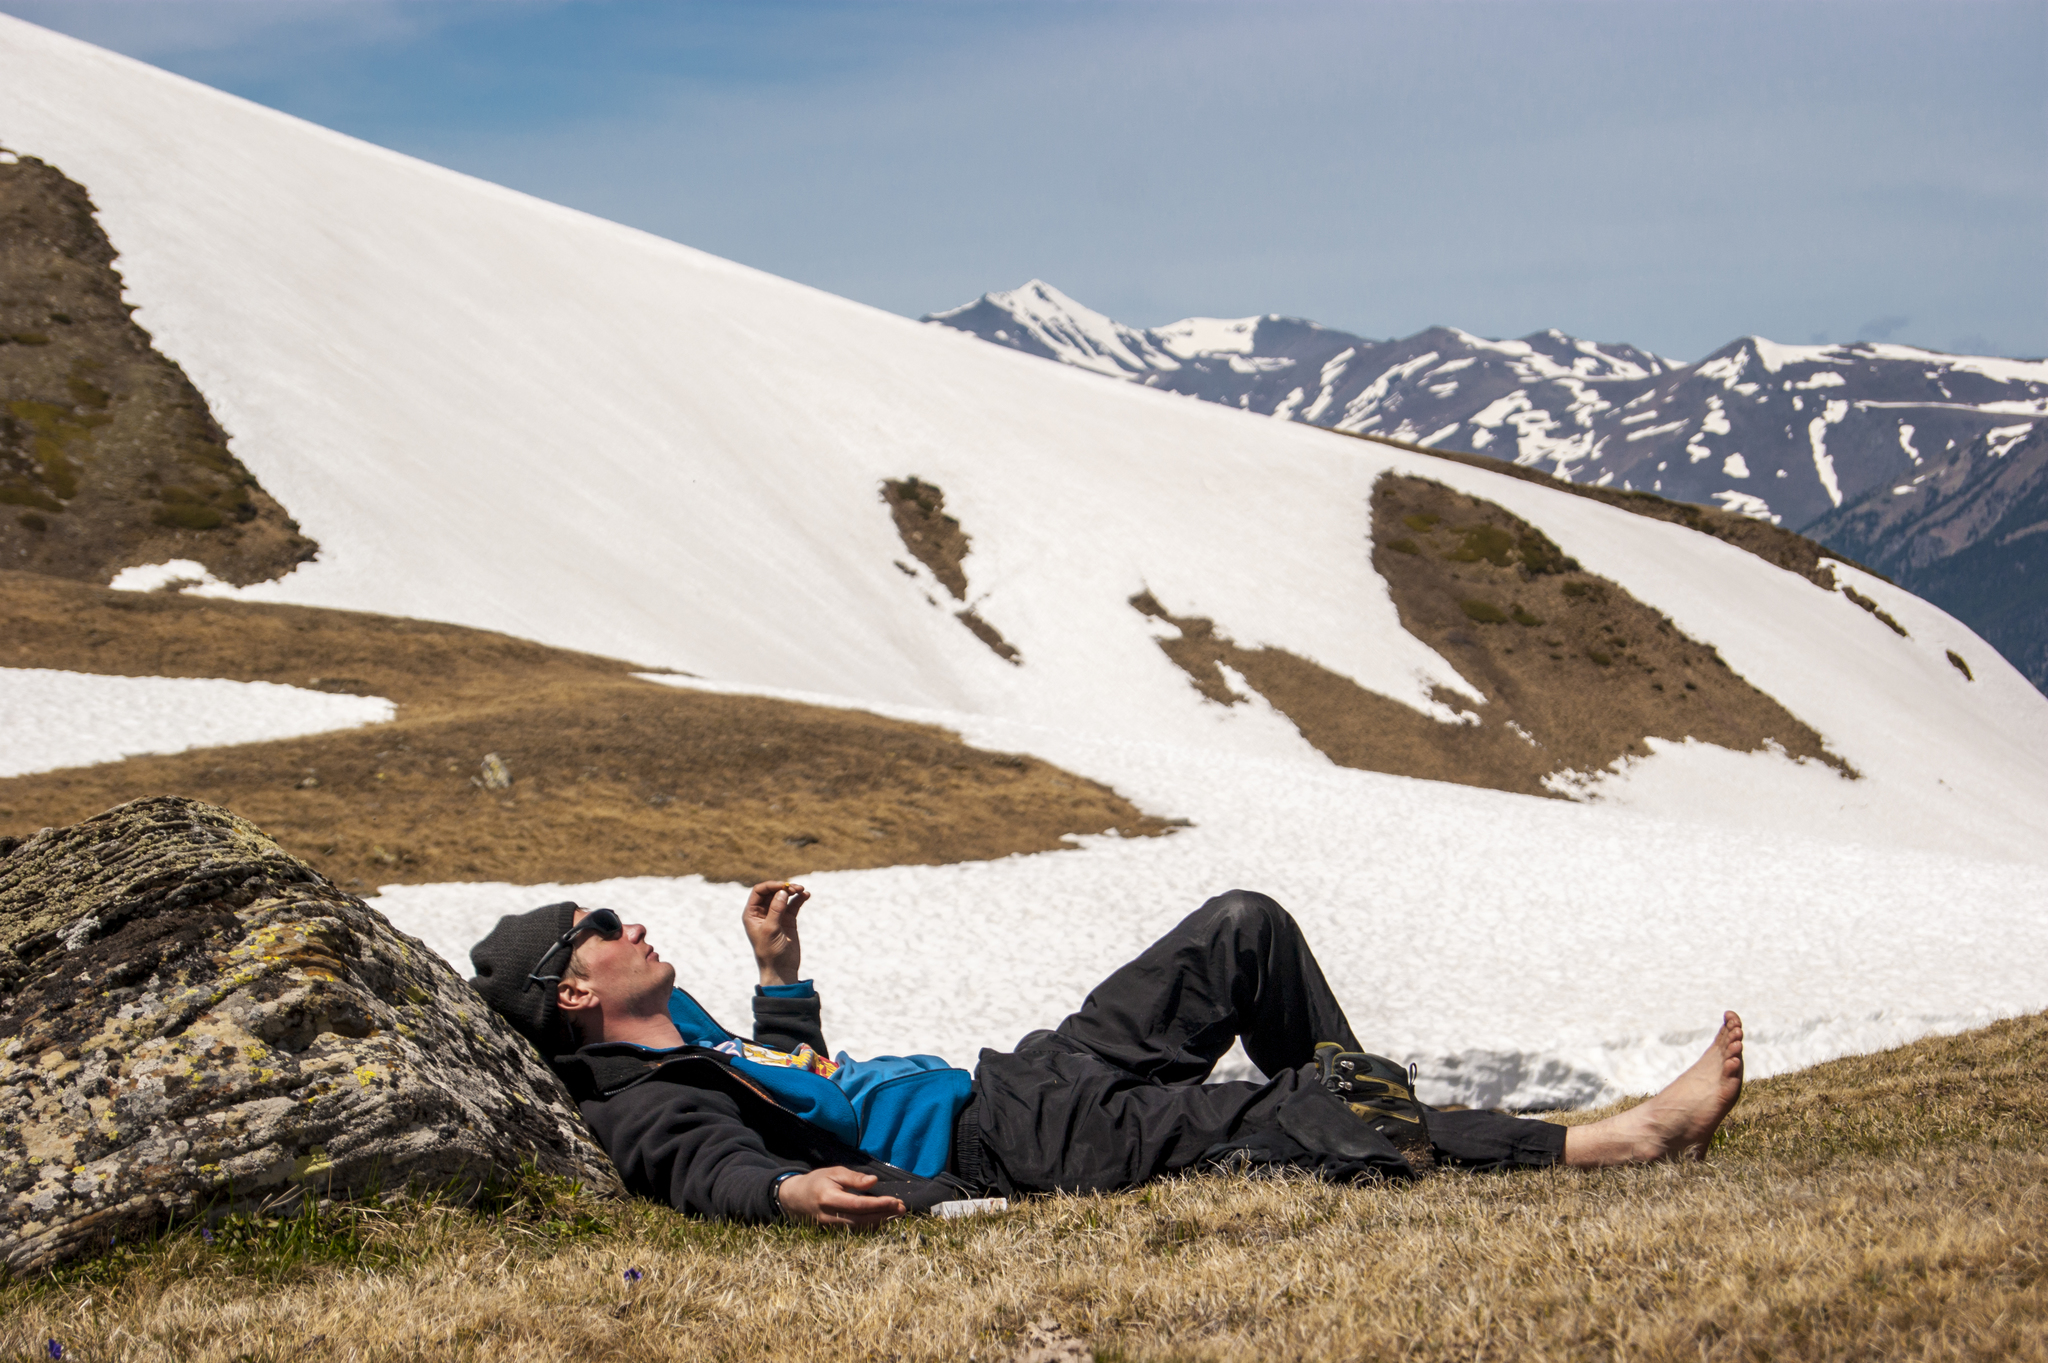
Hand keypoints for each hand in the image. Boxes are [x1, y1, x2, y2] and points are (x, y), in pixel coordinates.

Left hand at [743, 880, 807, 986]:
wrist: (781, 970)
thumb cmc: (770, 952)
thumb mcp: (771, 929)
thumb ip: (776, 909)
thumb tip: (782, 891)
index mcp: (752, 913)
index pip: (759, 891)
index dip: (771, 885)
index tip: (784, 886)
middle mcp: (763, 912)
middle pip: (772, 891)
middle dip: (784, 887)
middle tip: (796, 888)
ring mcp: (776, 915)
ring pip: (784, 896)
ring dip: (793, 891)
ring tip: (802, 890)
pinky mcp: (788, 920)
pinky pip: (793, 905)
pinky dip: (799, 899)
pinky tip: (806, 895)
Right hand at [775, 1167, 905, 1229]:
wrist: (794, 1199)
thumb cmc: (817, 1182)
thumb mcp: (833, 1172)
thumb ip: (853, 1178)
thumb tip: (873, 1181)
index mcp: (829, 1198)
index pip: (858, 1205)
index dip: (878, 1204)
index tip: (895, 1201)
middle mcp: (830, 1216)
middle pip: (862, 1219)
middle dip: (884, 1215)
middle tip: (902, 1209)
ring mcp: (831, 1227)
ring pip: (860, 1228)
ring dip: (880, 1221)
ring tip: (897, 1214)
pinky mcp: (833, 1232)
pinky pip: (855, 1230)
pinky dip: (871, 1225)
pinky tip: (884, 1219)